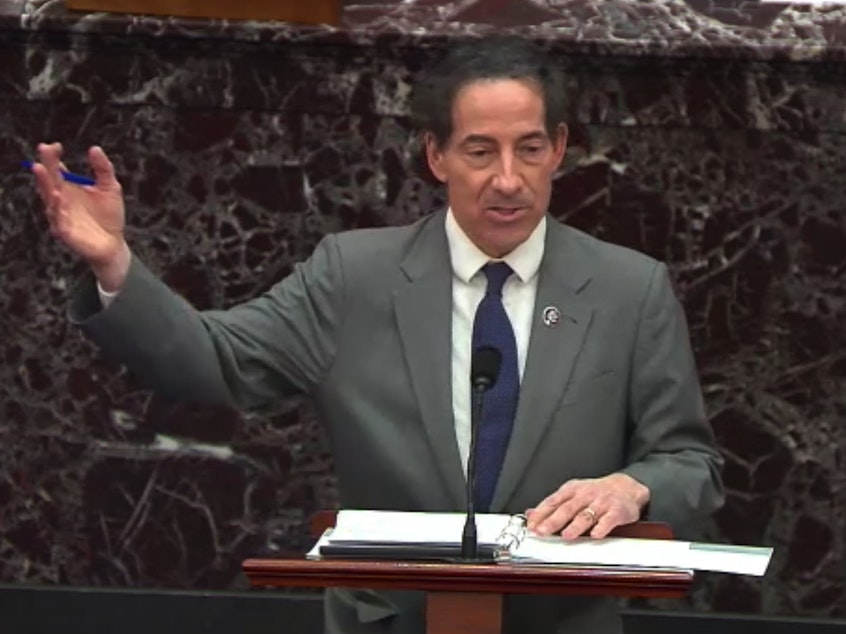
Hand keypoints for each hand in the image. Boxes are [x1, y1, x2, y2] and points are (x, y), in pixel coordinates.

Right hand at [32, 143, 129, 290]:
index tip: (55, 145)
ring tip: (43, 171)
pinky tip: (59, 198)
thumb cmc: (109, 215)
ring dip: (46, 185)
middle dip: (45, 166)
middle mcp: (61, 200)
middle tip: (43, 151)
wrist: (114, 243)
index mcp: (69, 188)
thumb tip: (94, 148)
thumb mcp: (110, 188)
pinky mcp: (65, 232)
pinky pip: (58, 220)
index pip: (56, 170)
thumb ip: (103, 169)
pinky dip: (57, 210)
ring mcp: (61, 216)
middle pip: (49, 181)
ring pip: (49, 200)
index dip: (53, 157)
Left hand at [526, 473, 649, 539]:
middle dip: (553, 520)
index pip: (553, 501)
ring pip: (586, 514)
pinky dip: (601, 527)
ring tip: (566, 535)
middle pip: (567, 508)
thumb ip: (553, 505)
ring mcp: (601, 503)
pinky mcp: (616, 511)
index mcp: (572, 490)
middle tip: (542, 531)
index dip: (541, 513)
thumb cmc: (596, 493)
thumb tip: (531, 514)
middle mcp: (585, 495)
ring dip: (576, 526)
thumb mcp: (572, 493)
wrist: (626, 487)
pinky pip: (608, 520)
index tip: (531, 524)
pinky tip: (595, 535)